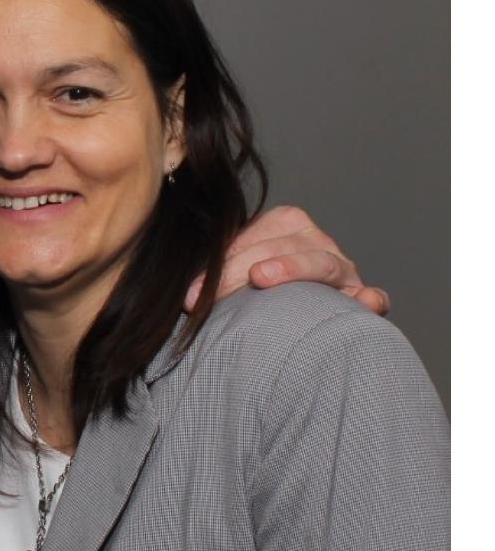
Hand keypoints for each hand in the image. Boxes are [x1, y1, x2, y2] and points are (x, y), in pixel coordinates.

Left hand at [184, 205, 389, 315]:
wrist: (291, 323)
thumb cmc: (254, 297)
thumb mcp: (233, 276)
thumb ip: (216, 270)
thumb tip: (180, 292)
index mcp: (288, 227)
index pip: (256, 235)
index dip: (221, 262)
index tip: (191, 295)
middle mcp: (318, 244)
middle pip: (284, 245)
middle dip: (239, 270)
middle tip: (208, 298)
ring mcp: (343, 272)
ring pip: (323, 262)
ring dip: (294, 267)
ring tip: (262, 278)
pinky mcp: (361, 301)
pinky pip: (372, 298)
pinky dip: (369, 299)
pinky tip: (363, 303)